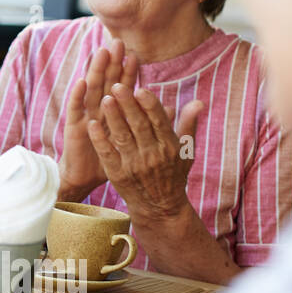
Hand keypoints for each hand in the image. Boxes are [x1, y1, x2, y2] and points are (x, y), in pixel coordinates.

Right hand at [59, 41, 137, 199]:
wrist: (87, 177)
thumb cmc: (113, 159)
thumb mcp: (134, 141)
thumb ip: (151, 122)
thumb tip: (170, 107)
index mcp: (114, 112)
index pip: (123, 88)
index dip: (128, 73)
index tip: (135, 56)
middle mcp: (99, 110)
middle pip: (107, 82)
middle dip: (112, 63)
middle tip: (117, 43)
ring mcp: (85, 116)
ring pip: (91, 90)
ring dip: (95, 71)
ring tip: (101, 53)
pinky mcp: (74, 127)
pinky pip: (75, 109)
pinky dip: (77, 95)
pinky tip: (81, 81)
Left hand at [88, 83, 204, 221]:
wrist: (159, 206)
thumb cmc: (173, 173)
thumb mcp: (186, 151)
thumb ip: (188, 125)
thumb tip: (198, 102)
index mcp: (169, 146)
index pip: (159, 121)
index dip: (149, 105)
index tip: (140, 88)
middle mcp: (153, 155)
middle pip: (138, 125)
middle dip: (128, 105)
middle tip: (117, 85)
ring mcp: (134, 165)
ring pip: (122, 137)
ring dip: (113, 117)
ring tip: (105, 98)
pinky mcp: (118, 174)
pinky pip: (107, 154)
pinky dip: (100, 139)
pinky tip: (93, 124)